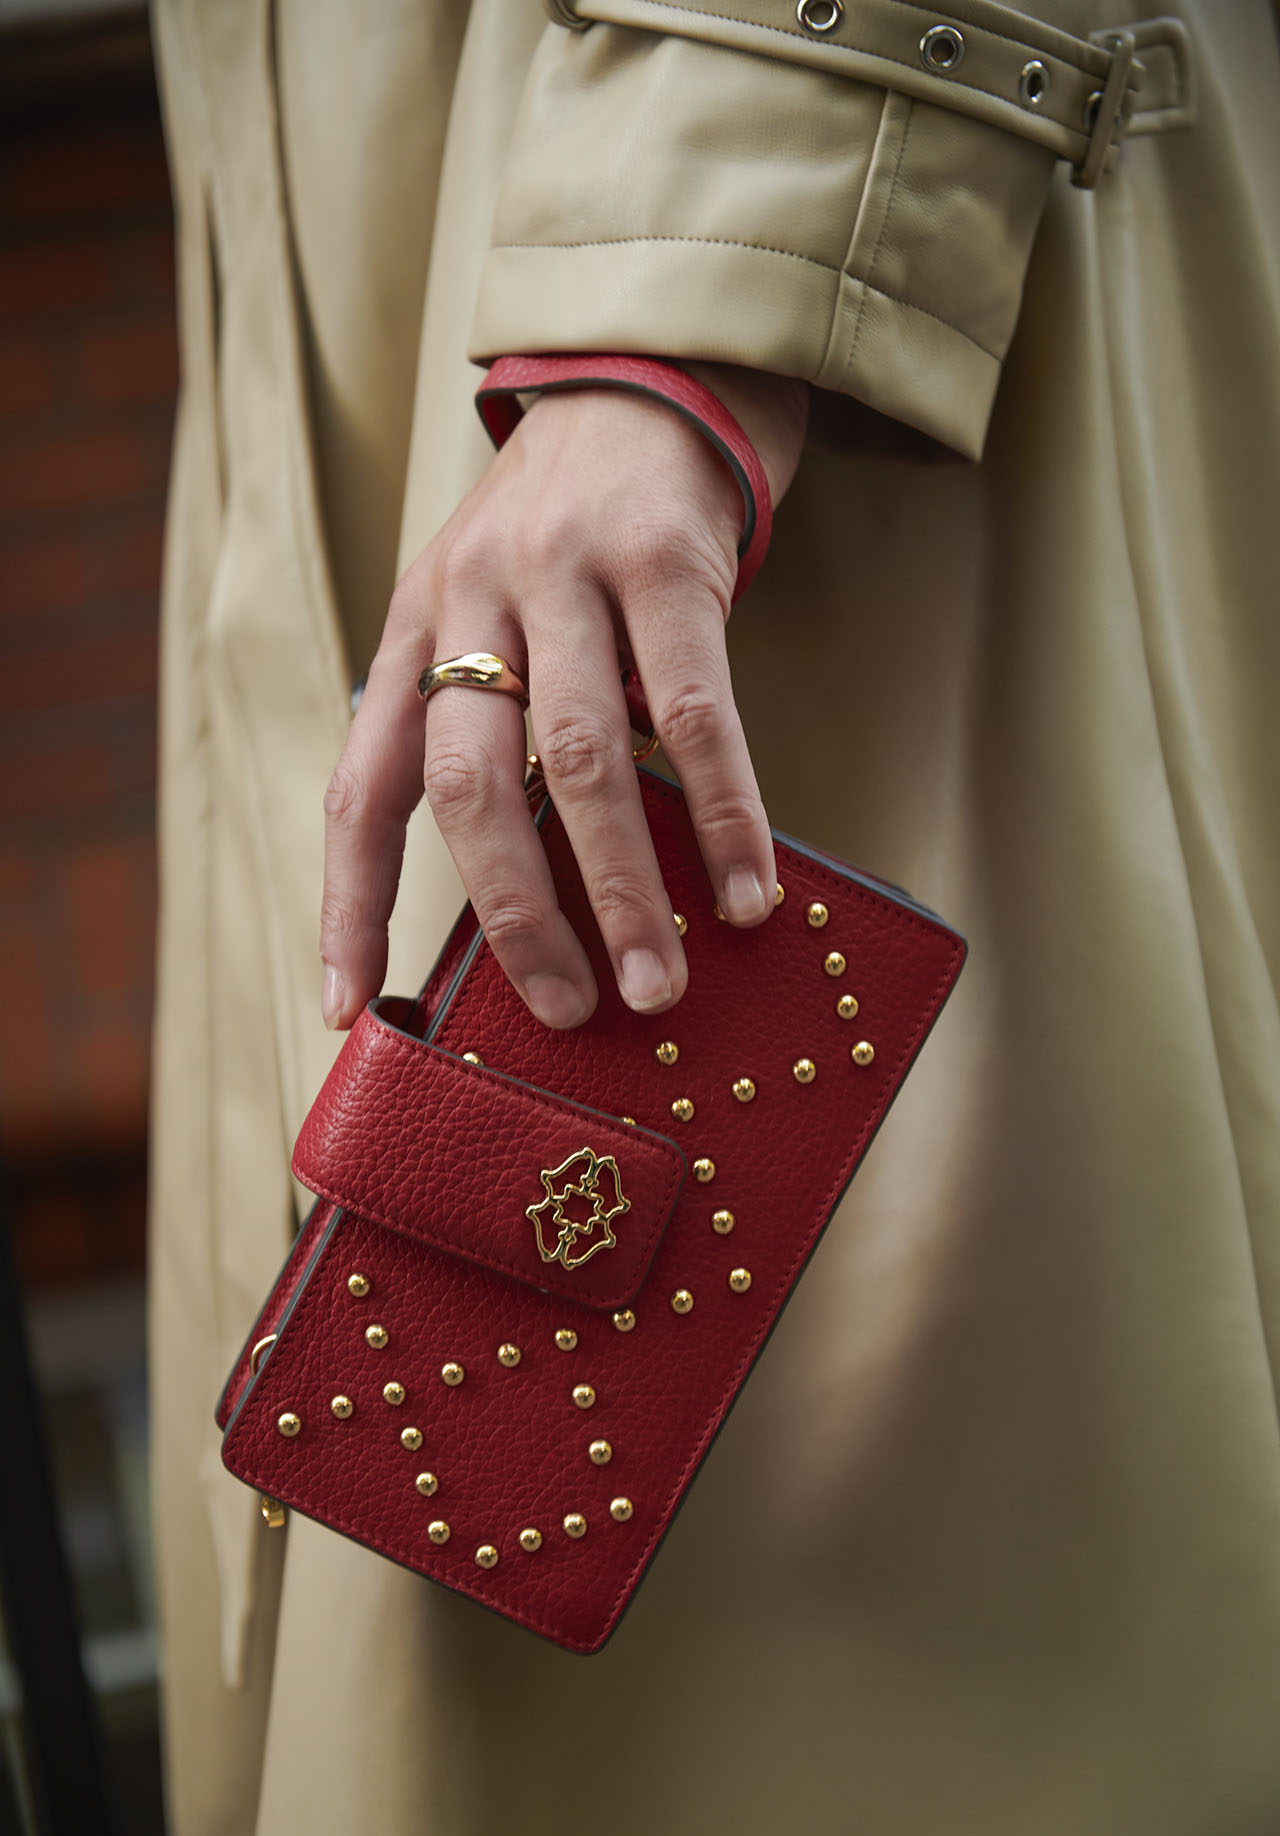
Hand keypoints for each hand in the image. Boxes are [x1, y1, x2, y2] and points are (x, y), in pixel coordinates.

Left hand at [320, 366, 807, 1031]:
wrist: (648, 374)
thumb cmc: (570, 532)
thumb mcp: (490, 608)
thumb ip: (493, 723)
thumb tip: (536, 894)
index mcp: (414, 629)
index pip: (364, 785)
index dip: (350, 902)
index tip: (351, 1007)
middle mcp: (471, 600)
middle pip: (469, 785)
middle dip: (515, 916)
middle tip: (566, 1011)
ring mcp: (565, 573)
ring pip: (579, 760)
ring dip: (623, 889)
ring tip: (660, 984)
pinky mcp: (664, 556)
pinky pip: (695, 709)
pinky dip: (724, 812)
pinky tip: (747, 888)